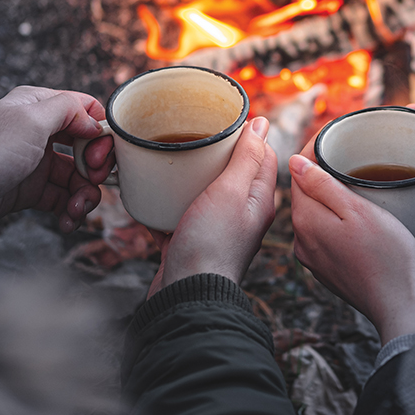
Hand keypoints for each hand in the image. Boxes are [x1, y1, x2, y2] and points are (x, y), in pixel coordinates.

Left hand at [0, 86, 114, 231]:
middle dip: (95, 169)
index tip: (97, 154)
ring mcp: (35, 163)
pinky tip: (66, 221)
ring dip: (84, 196)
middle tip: (91, 182)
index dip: (99, 132)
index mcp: (38, 106)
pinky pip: (62, 199)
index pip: (85, 110)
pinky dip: (69, 211)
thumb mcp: (31, 120)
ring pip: (77, 177)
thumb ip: (68, 110)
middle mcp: (39, 132)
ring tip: (76, 211)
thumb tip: (93, 122)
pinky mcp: (30, 191)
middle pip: (87, 147)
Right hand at [147, 117, 277, 294]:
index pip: (262, 156)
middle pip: (230, 172)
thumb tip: (262, 123)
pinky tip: (151, 193)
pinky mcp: (190, 242)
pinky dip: (166, 203)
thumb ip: (247, 157)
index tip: (226, 119)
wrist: (185, 294)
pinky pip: (178, 214)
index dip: (247, 135)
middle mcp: (242, 214)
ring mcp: (215, 229)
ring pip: (203, 193)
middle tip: (193, 135)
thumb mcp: (233, 191)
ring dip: (188, 177)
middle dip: (213, 153)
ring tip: (171, 160)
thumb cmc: (212, 243)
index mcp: (260, 200)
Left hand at [289, 139, 414, 344]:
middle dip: (322, 173)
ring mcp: (314, 258)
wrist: (400, 305)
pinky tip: (357, 218)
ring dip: (329, 198)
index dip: (315, 151)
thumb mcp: (357, 210)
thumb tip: (294, 161)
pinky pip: (325, 234)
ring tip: (355, 182)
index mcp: (305, 220)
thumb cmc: (387, 255)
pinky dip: (336, 220)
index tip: (334, 135)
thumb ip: (323, 185)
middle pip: (306, 194)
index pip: (299, 174)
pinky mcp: (328, 270)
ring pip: (316, 215)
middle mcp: (302, 240)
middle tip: (347, 153)